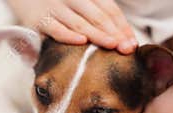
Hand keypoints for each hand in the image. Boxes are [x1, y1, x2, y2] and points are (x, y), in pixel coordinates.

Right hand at [7, 0, 136, 53]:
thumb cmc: (60, 6)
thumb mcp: (81, 5)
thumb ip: (100, 17)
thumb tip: (125, 40)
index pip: (110, 9)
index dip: (123, 26)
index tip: (132, 43)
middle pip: (98, 16)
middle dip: (115, 33)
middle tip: (126, 48)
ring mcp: (56, 8)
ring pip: (81, 22)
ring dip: (98, 35)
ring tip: (112, 45)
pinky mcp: (39, 19)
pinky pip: (56, 28)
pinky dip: (68, 35)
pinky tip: (82, 42)